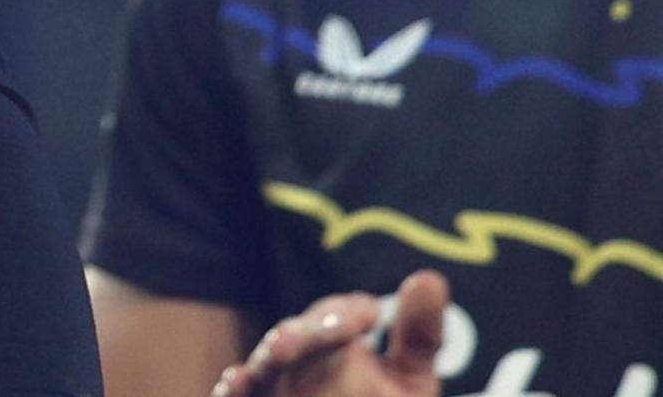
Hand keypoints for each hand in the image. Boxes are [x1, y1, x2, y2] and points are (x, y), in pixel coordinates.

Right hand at [208, 270, 444, 396]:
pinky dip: (233, 389)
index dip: (348, 314)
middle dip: (305, 334)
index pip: (338, 314)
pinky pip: (239, 395)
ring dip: (269, 356)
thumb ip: (418, 335)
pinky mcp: (258, 396)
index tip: (368, 317)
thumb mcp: (410, 380)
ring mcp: (276, 381)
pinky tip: (235, 380)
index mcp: (338, 336)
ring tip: (278, 352)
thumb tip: (429, 277)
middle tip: (303, 337)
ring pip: (266, 364)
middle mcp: (302, 355)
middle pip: (298, 335)